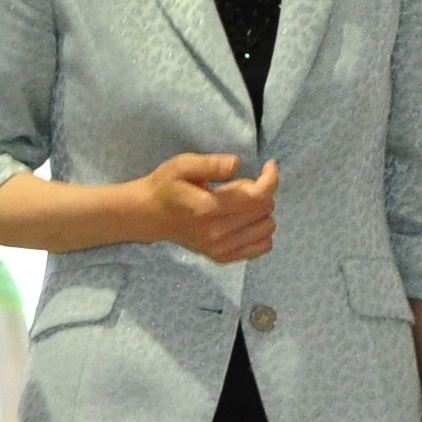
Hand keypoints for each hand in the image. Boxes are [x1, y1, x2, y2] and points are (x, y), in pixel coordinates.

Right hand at [139, 153, 278, 262]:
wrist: (151, 215)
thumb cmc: (167, 186)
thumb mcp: (183, 165)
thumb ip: (211, 164)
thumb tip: (236, 164)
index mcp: (208, 208)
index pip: (258, 196)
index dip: (270, 177)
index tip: (268, 165)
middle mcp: (216, 233)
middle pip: (265, 209)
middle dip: (260, 191)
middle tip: (237, 185)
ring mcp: (220, 248)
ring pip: (268, 228)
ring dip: (260, 211)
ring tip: (237, 204)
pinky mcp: (223, 257)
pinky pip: (263, 246)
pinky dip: (261, 231)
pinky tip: (244, 220)